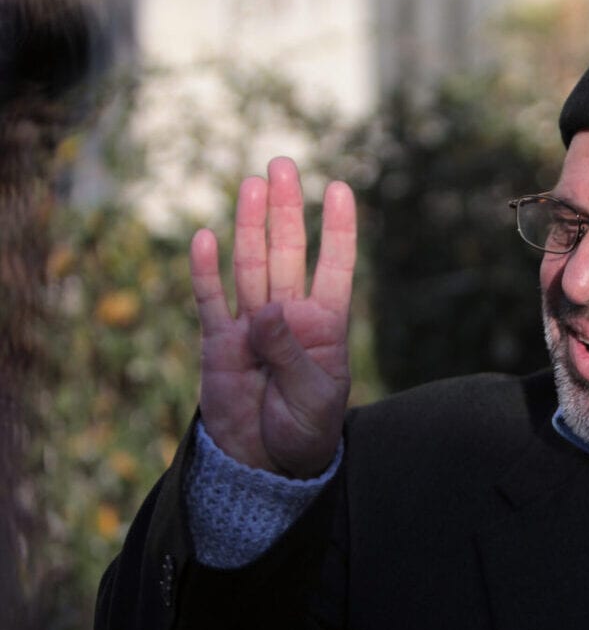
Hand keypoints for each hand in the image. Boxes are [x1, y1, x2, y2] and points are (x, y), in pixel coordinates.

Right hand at [189, 157, 356, 477]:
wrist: (263, 465)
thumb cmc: (302, 431)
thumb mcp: (312, 397)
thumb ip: (291, 354)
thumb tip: (266, 313)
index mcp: (326, 325)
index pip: (335, 266)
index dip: (337, 229)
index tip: (340, 188)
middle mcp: (290, 316)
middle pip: (288, 253)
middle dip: (284, 209)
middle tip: (282, 164)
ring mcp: (253, 325)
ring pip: (251, 265)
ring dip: (250, 225)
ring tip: (252, 184)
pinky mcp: (219, 342)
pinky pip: (212, 301)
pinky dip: (206, 271)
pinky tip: (206, 237)